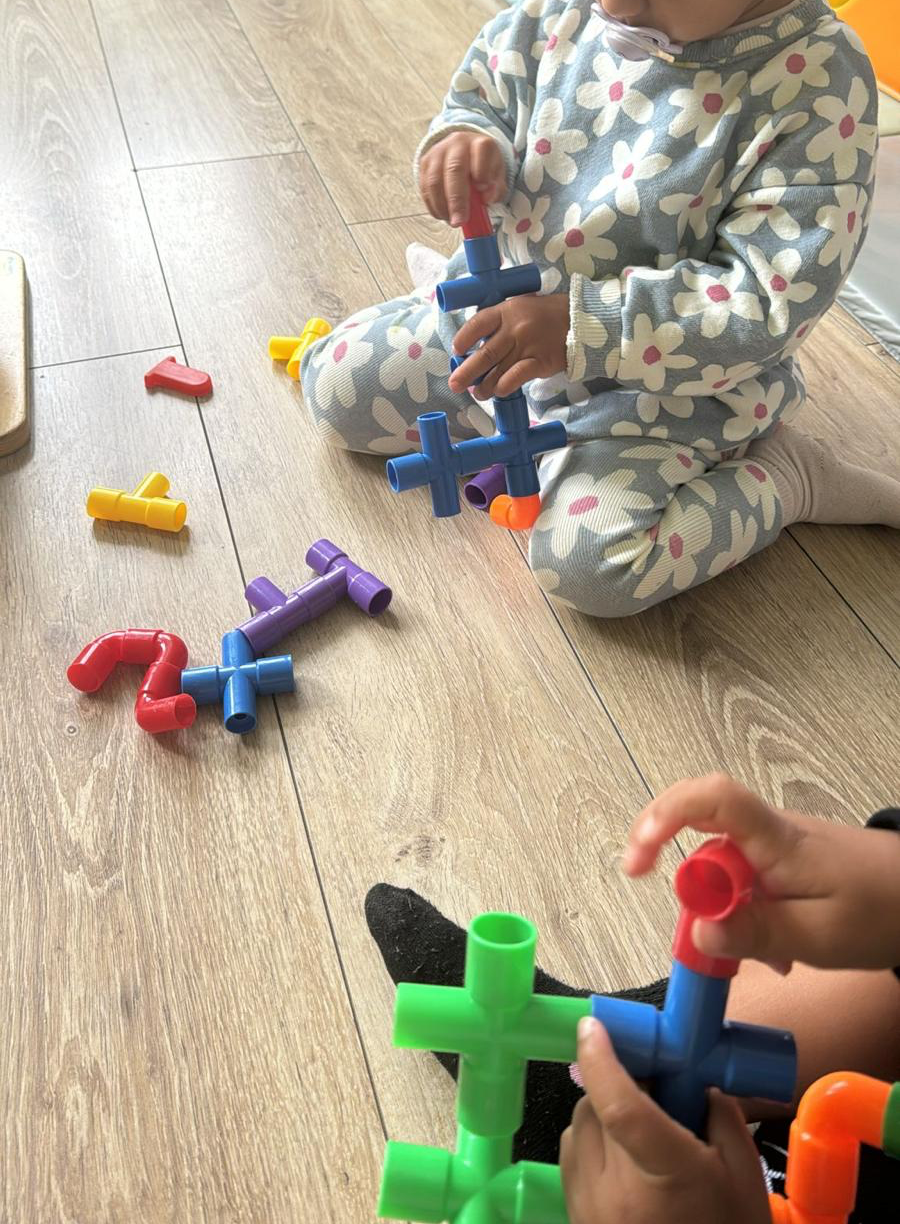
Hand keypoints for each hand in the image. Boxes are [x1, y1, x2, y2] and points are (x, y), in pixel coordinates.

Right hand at [419, 132, 505, 225]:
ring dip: (442, 206)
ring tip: (451, 220)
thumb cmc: (482, 166)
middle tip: (460, 221)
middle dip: (457, 199)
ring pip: (435, 180)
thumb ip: (497, 188)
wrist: (464, 151)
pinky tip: (442, 214)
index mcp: (480, 143)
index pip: (481, 151)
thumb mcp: (497, 174)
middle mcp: (458, 144)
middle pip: (454, 169)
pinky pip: (425, 187)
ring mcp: (439, 152)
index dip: (482, 171)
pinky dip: (433, 205)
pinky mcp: (425, 162)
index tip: (483, 190)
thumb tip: (487, 199)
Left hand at [448, 293, 568, 399]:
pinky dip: (504, 387)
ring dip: (484, 386)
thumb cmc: (545, 316)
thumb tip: (476, 345)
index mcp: (506, 311)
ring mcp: (527, 346)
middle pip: (484, 354)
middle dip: (466, 372)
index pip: (477, 324)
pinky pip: (515, 377)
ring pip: (497, 371)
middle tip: (455, 384)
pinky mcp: (539, 362)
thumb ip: (499, 322)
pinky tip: (498, 392)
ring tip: (477, 394)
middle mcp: (514, 328)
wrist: (579, 321)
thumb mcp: (519, 308)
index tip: (456, 352)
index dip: (463, 339)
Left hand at [560, 1018, 770, 1223]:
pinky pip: (572, 1161)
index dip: (601, 1059)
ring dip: (600, 1116)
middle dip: (615, 1086)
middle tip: (652, 1091)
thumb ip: (720, 1119)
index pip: (619, 1104)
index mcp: (666, 1171)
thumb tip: (694, 1084)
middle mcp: (617, 1188)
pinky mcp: (577, 1219)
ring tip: (640, 1132)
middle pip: (594, 1108)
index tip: (592, 1026)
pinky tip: (622, 1161)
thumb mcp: (743, 1177)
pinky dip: (590, 1147)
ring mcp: (591, 1207)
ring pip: (578, 1132)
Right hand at [624, 774, 899, 972]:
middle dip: (690, 885)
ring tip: (762, 952)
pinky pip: (741, 879)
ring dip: (722, 908)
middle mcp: (765, 831)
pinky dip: (744, 912)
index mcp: (773, 838)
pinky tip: (773, 945)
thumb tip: (695, 931)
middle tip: (700, 934)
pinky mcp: (781, 861)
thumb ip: (757, 933)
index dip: (662, 817)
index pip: (708, 797)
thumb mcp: (820, 936)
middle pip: (697, 831)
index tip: (638, 863)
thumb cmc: (883, 909)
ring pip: (719, 865)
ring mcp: (772, 844)